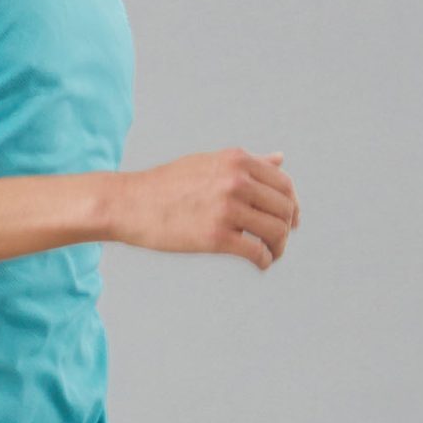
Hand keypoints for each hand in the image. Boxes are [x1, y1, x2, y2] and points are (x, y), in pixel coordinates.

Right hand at [104, 149, 299, 267]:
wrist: (130, 203)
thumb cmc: (168, 185)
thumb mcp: (210, 163)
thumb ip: (248, 162)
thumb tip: (280, 157)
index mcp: (237, 160)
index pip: (284, 184)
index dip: (292, 205)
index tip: (289, 220)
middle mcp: (236, 181)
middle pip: (284, 208)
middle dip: (286, 228)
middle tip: (279, 242)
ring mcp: (227, 208)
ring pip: (275, 231)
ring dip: (279, 247)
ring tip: (271, 254)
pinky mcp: (216, 237)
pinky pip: (256, 252)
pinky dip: (264, 261)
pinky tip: (260, 264)